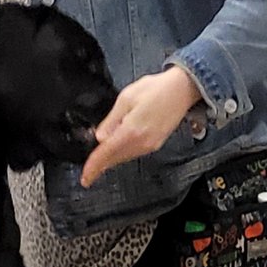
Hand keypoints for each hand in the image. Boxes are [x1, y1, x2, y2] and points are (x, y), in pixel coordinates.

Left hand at [80, 67, 200, 187]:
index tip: (85, 177)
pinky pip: (133, 154)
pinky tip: (116, 150)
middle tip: (88, 169)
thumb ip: (111, 120)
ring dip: (110, 159)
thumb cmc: (156, 89)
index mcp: (131, 131)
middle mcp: (142, 142)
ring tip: (99, 159)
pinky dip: (122, 154)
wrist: (182, 90)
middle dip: (100, 164)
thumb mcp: (125, 98)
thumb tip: (100, 138)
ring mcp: (150, 145)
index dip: (93, 167)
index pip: (106, 154)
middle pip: (114, 159)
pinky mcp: (155, 145)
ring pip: (124, 158)